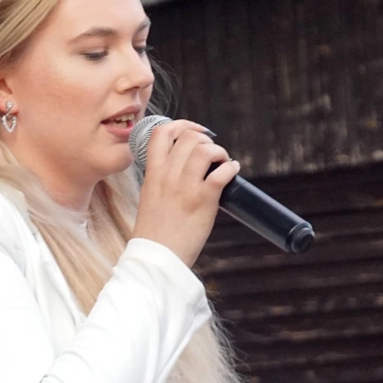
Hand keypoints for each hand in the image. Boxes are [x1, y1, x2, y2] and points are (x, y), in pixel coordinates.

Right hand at [132, 119, 240, 266]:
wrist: (157, 257)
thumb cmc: (155, 232)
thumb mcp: (150, 197)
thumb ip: (162, 179)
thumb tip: (184, 166)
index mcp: (152, 173)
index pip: (161, 133)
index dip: (181, 125)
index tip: (194, 131)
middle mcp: (167, 176)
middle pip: (188, 137)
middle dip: (205, 139)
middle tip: (212, 153)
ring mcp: (185, 187)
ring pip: (205, 149)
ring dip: (219, 152)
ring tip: (222, 162)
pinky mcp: (202, 200)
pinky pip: (221, 173)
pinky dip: (231, 168)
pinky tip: (232, 171)